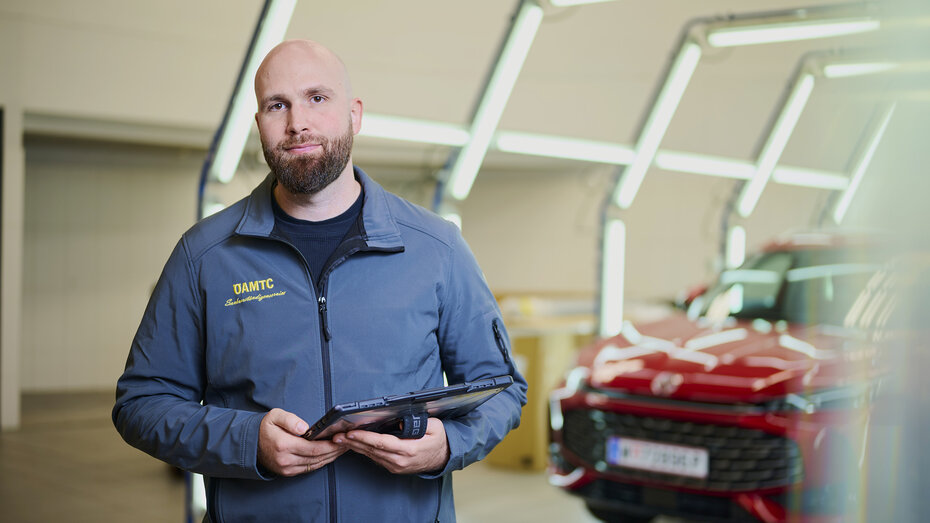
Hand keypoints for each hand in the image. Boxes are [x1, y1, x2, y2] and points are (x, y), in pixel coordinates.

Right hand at [258, 408, 346, 475]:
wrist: (250, 444)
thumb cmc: (265, 428)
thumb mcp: (275, 416)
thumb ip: (290, 420)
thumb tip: (304, 427)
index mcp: (284, 445)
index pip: (313, 448)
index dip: (329, 445)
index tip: (341, 440)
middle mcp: (286, 460)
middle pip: (317, 458)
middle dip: (334, 451)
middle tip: (347, 443)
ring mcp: (286, 468)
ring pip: (315, 465)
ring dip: (330, 457)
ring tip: (342, 448)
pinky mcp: (288, 472)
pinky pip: (309, 468)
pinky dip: (321, 462)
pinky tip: (329, 455)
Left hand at [335, 417, 449, 473]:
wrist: (444, 457)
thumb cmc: (438, 440)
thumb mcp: (434, 426)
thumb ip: (417, 423)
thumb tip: (398, 421)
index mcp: (409, 450)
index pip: (382, 443)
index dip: (364, 438)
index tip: (351, 433)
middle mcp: (400, 461)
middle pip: (372, 451)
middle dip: (353, 442)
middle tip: (336, 436)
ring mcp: (396, 466)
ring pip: (371, 455)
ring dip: (355, 447)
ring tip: (340, 440)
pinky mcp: (394, 467)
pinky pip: (375, 458)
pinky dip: (363, 451)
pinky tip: (354, 445)